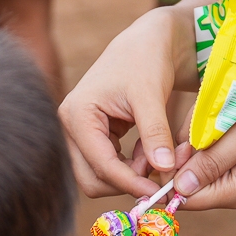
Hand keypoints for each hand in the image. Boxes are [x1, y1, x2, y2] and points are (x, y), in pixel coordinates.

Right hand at [58, 7, 196, 199]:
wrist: (146, 43)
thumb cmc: (146, 61)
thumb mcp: (152, 95)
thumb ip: (155, 133)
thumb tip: (164, 170)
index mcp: (78, 115)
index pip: (101, 165)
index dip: (130, 182)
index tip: (158, 192)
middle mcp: (71, 126)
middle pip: (92, 179)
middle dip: (126, 182)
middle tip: (160, 174)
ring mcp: (80, 133)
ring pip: (100, 176)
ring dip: (130, 175)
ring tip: (157, 156)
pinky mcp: (93, 137)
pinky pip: (109, 166)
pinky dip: (131, 166)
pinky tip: (150, 151)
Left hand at [167, 82, 235, 211]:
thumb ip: (210, 162)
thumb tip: (178, 187)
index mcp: (234, 192)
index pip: (184, 200)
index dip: (167, 178)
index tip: (171, 146)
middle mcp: (234, 193)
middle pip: (188, 182)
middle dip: (184, 153)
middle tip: (199, 122)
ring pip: (199, 166)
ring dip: (197, 141)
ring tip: (216, 115)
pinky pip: (213, 156)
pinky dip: (211, 138)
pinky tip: (224, 117)